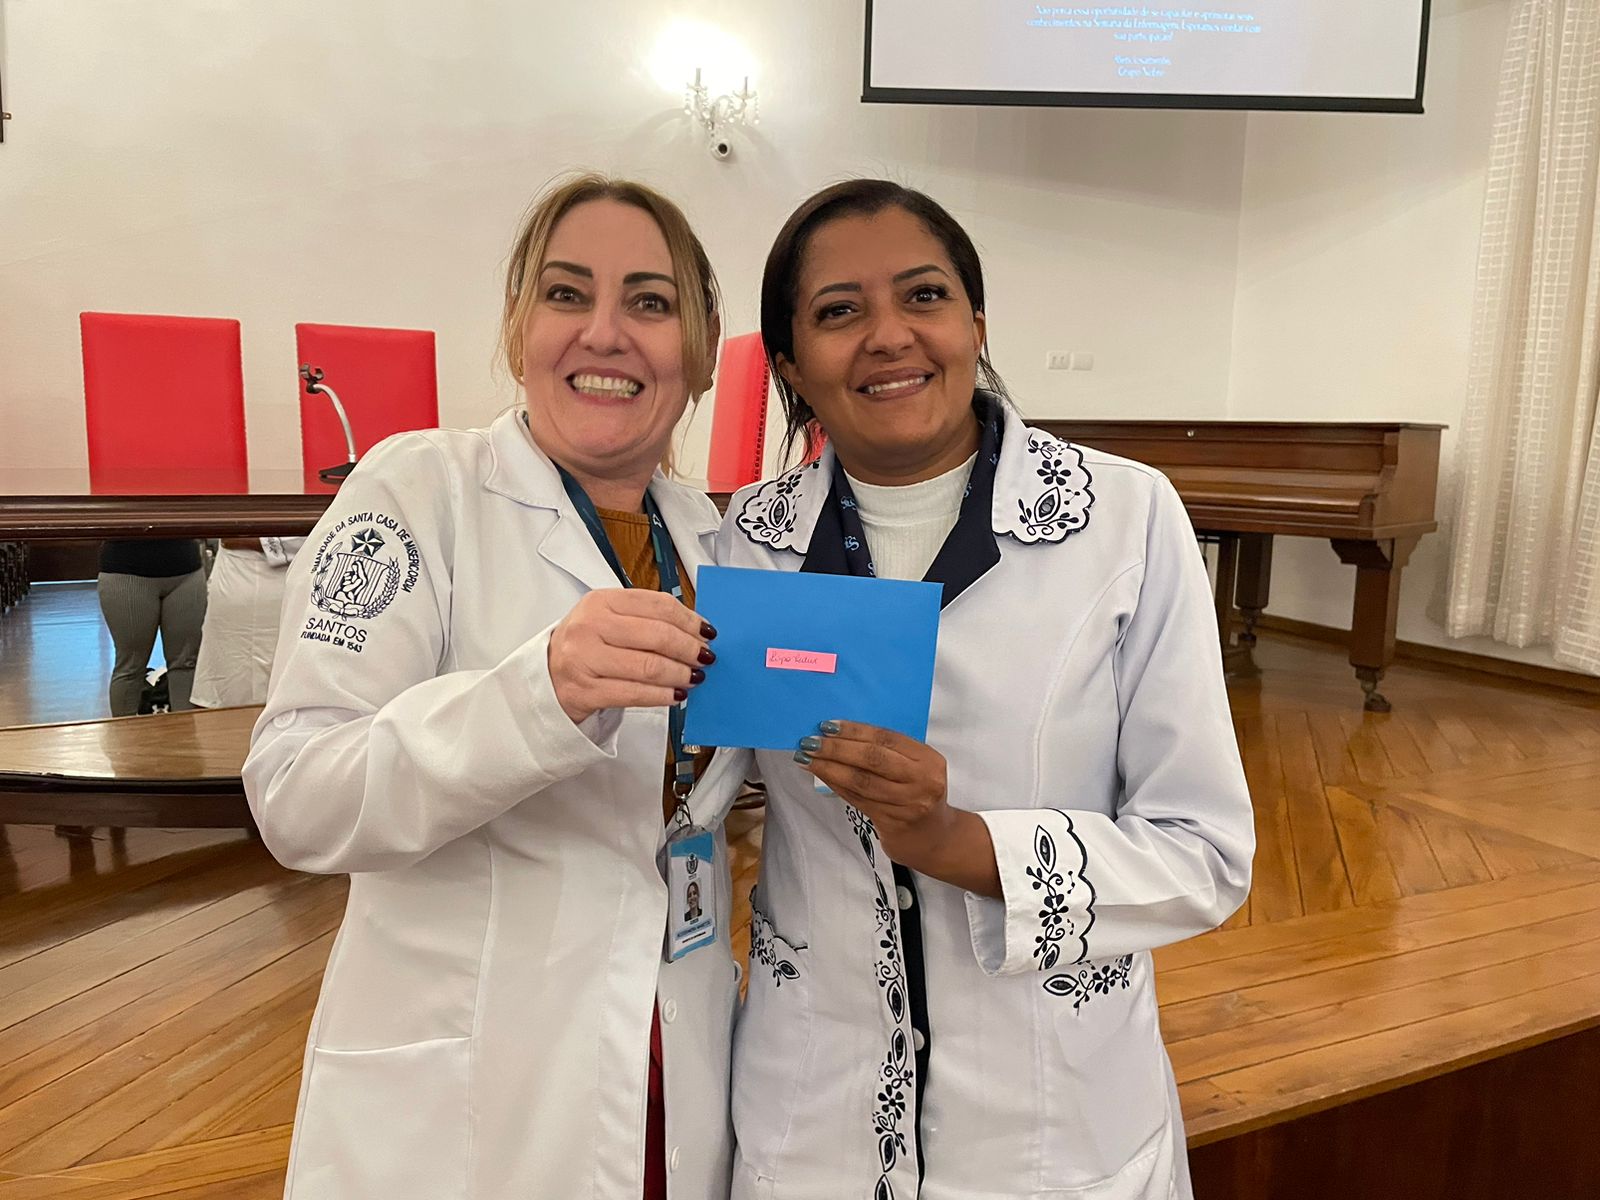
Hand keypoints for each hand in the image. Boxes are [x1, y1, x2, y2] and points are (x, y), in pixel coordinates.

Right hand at [548, 589, 715, 724]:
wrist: (547, 678)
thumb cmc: (586, 647)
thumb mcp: (608, 620)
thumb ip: (645, 618)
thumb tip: (694, 630)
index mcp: (600, 601)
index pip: (657, 605)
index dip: (689, 620)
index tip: (706, 632)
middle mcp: (589, 627)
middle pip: (657, 636)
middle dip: (689, 649)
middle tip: (704, 657)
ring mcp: (585, 659)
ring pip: (649, 667)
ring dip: (680, 674)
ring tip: (693, 677)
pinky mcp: (585, 691)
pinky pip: (635, 694)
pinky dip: (662, 695)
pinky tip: (675, 695)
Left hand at [795, 721, 998, 895]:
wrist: (934, 839)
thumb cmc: (919, 796)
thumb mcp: (915, 769)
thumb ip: (890, 753)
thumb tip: (841, 734)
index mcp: (929, 760)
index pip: (887, 738)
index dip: (854, 731)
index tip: (827, 726)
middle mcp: (922, 781)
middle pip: (873, 758)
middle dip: (837, 748)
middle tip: (810, 742)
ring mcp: (908, 804)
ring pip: (861, 780)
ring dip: (829, 767)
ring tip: (806, 758)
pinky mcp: (892, 822)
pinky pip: (857, 798)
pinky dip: (836, 784)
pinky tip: (821, 775)